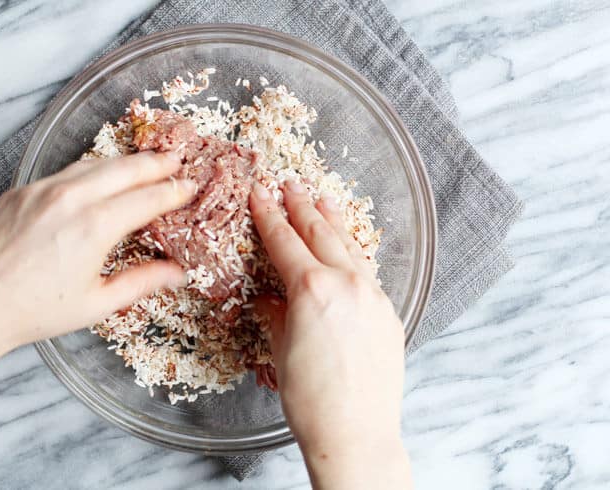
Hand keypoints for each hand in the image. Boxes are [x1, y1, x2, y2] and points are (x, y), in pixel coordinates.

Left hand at [0, 151, 194, 355]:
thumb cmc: (34, 311)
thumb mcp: (97, 304)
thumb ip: (142, 282)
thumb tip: (178, 273)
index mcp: (94, 227)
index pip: (148, 198)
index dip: (173, 191)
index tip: (189, 186)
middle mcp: (70, 198)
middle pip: (125, 169)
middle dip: (155, 163)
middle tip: (175, 160)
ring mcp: (42, 190)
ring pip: (94, 163)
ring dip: (124, 161)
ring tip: (143, 163)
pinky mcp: (21, 191)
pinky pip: (64, 171)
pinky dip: (90, 170)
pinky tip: (98, 177)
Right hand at [249, 180, 411, 489]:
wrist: (356, 432)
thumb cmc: (312, 399)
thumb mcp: (282, 350)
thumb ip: (277, 314)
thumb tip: (271, 298)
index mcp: (312, 289)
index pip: (284, 242)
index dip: (268, 215)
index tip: (260, 195)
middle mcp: (347, 284)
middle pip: (319, 233)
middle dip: (301, 206)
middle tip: (290, 185)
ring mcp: (373, 296)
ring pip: (349, 246)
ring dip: (333, 220)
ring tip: (323, 198)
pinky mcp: (389, 312)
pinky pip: (367, 271)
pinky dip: (353, 252)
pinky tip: (348, 247)